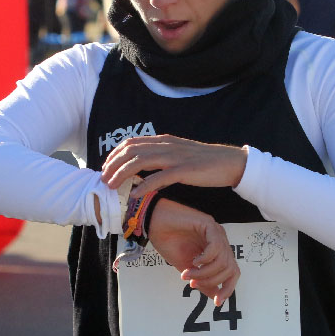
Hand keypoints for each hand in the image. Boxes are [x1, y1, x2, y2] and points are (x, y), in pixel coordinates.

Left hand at [101, 135, 247, 197]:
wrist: (230, 162)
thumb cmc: (206, 161)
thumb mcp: (180, 153)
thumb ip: (163, 156)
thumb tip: (145, 166)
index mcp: (164, 141)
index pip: (131, 143)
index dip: (115, 154)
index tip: (107, 167)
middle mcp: (166, 146)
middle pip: (131, 151)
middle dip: (113, 165)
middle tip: (103, 179)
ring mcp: (175, 157)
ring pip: (140, 162)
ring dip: (122, 174)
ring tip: (112, 186)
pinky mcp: (184, 170)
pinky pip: (159, 178)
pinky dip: (144, 186)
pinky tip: (135, 194)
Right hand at [147, 199, 238, 305]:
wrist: (153, 223)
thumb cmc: (168, 242)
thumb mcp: (186, 268)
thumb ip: (202, 281)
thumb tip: (215, 297)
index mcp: (217, 251)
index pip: (232, 272)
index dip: (227, 289)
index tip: (216, 302)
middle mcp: (220, 241)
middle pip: (230, 269)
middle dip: (212, 281)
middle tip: (193, 283)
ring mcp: (216, 232)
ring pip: (223, 261)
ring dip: (205, 272)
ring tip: (188, 272)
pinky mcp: (209, 224)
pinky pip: (215, 247)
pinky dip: (205, 259)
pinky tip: (193, 260)